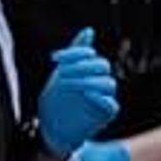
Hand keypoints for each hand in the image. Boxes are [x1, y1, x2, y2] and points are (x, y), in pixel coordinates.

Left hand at [38, 28, 119, 156]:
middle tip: (62, 73)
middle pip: (102, 66)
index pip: (90, 55)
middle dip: (81, 66)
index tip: (54, 58)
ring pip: (107, 83)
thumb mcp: (60, 75)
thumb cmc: (56, 102)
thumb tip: (89, 30)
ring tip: (67, 85)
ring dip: (87, 81)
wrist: (49, 130)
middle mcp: (98, 82)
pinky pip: (110, 105)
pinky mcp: (105, 114)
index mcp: (89, 71)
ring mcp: (103, 98)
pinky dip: (100, 99)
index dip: (75, 53)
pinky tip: (85, 95)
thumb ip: (74, 54)